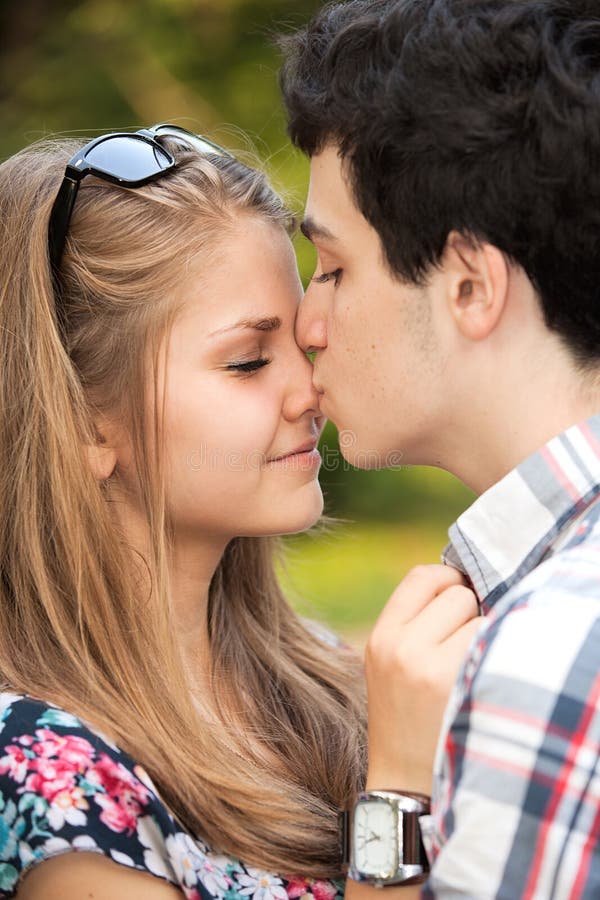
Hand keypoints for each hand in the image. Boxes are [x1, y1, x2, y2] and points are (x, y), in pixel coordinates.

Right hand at [365, 564, 480, 795]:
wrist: (405, 784)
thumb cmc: (405, 720)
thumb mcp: (389, 664)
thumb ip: (415, 622)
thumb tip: (464, 584)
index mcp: (381, 638)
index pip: (422, 577)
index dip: (447, 580)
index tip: (459, 601)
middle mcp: (401, 647)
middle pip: (457, 593)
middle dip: (468, 613)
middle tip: (460, 649)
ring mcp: (430, 667)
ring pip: (480, 615)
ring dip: (484, 635)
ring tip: (469, 668)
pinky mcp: (459, 685)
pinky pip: (494, 642)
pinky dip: (496, 655)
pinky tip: (481, 681)